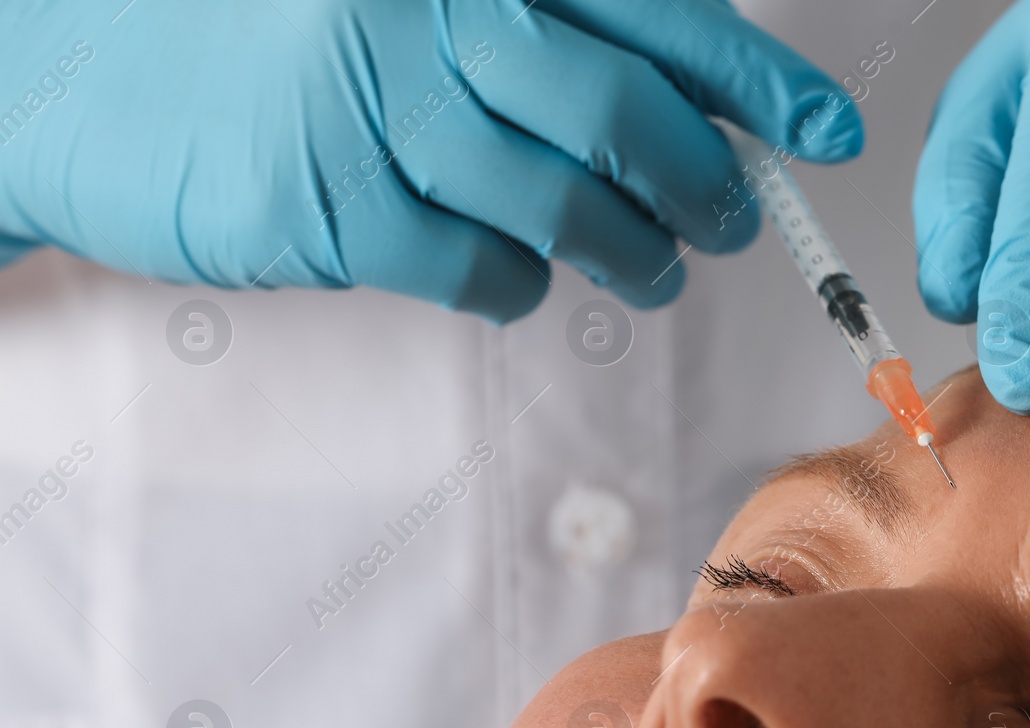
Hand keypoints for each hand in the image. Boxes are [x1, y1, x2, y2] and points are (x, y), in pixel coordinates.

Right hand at [0, 0, 861, 320]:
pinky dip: (524, 286)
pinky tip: (518, 274)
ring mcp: (383, 109)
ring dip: (634, 255)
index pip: (659, 11)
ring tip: (653, 269)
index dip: (757, 80)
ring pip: (568, 208)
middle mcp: (438, 11)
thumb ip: (546, 32)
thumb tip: (693, 107)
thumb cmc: (285, 37)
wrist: (93, 68)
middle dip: (705, 186)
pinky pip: (485, 271)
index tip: (825, 135)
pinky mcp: (339, 206)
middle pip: (627, 116)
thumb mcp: (414, 6)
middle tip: (731, 223)